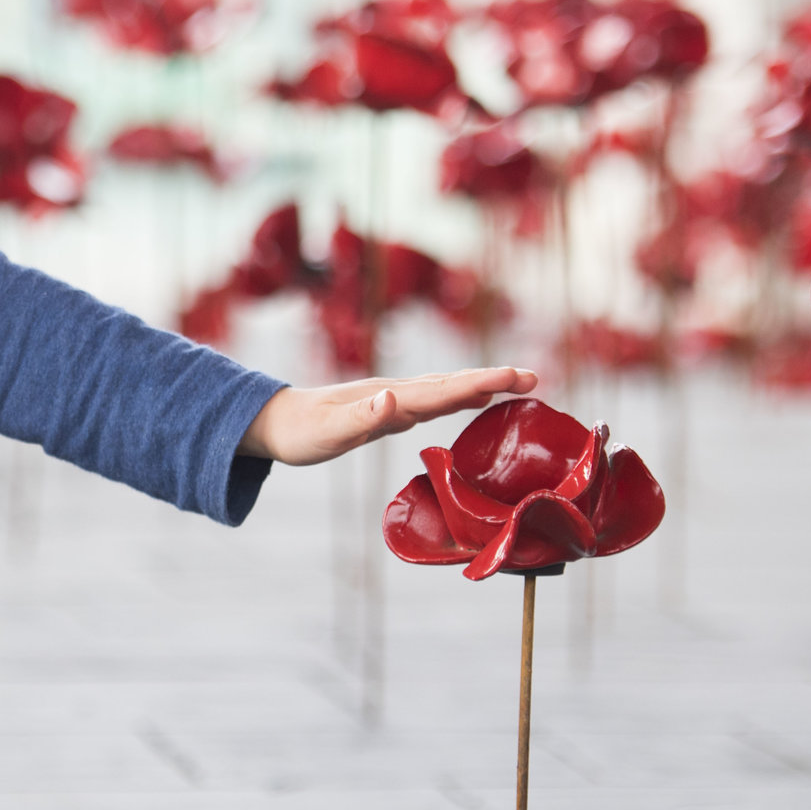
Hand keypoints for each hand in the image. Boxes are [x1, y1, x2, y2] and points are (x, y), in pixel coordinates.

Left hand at [238, 366, 538, 467]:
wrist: (274, 421)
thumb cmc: (301, 432)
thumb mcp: (328, 431)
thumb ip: (362, 417)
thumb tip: (393, 398)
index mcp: (390, 398)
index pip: (445, 389)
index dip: (483, 383)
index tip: (518, 377)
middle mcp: (397, 393)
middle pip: (454, 384)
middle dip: (495, 379)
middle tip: (535, 377)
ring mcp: (394, 400)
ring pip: (447, 389)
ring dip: (483, 385)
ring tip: (519, 383)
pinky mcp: (389, 410)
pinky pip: (435, 402)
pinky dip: (461, 397)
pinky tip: (473, 400)